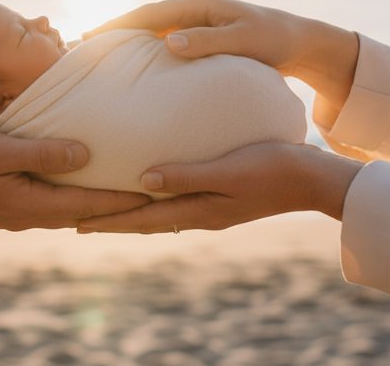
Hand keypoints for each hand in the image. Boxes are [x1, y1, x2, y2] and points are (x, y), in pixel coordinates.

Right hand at [0, 122, 150, 229]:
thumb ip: (42, 152)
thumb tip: (85, 154)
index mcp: (29, 205)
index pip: (88, 203)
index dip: (123, 199)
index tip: (157, 192)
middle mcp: (27, 215)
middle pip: (84, 212)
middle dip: (117, 205)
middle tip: (153, 195)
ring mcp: (15, 212)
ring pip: (67, 208)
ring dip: (95, 199)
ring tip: (125, 189)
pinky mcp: (6, 203)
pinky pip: (51, 200)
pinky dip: (73, 193)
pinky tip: (80, 179)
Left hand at [76, 141, 362, 233]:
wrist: (313, 177)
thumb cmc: (272, 168)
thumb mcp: (227, 171)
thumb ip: (186, 176)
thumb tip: (142, 181)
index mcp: (198, 211)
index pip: (143, 218)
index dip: (109, 220)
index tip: (76, 220)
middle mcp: (200, 214)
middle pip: (146, 219)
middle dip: (113, 220)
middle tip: (78, 219)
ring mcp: (211, 208)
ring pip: (160, 213)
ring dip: (131, 212)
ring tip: (106, 207)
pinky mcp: (221, 196)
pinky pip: (177, 202)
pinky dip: (155, 201)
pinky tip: (151, 191)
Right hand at [86, 0, 359, 120]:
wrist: (300, 44)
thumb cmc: (274, 42)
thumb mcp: (244, 42)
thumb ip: (207, 42)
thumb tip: (168, 42)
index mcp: (198, 6)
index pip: (148, 14)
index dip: (117, 25)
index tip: (89, 36)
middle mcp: (193, 10)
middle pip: (143, 20)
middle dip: (113, 32)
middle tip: (80, 47)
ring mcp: (196, 23)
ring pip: (152, 31)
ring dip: (126, 42)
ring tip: (98, 59)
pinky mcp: (201, 37)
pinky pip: (164, 42)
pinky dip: (144, 51)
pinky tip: (131, 68)